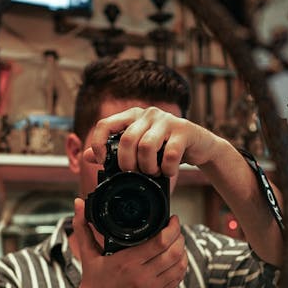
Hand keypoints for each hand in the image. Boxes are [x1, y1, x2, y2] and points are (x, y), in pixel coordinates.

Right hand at [72, 198, 187, 287]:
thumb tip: (78, 202)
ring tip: (177, 241)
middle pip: (174, 251)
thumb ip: (83, 226)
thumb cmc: (93, 281)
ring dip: (183, 250)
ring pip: (179, 265)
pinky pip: (177, 279)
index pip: (160, 241)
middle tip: (175, 228)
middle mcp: (142, 276)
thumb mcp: (87, 253)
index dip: (171, 228)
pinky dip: (181, 266)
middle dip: (179, 236)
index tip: (171, 219)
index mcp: (126, 262)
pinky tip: (178, 257)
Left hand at [83, 106, 218, 176]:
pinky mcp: (184, 130)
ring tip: (153, 172)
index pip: (105, 124)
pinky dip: (167, 169)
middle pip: (127, 139)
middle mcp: (148, 114)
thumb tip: (87, 156)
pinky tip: (168, 171)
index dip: (99, 143)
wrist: (200, 146)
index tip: (102, 160)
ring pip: (147, 146)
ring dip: (148, 167)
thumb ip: (114, 151)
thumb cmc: (165, 148)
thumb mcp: (138, 150)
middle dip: (128, 163)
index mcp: (132, 116)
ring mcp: (167, 120)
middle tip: (135, 173)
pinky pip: (170, 154)